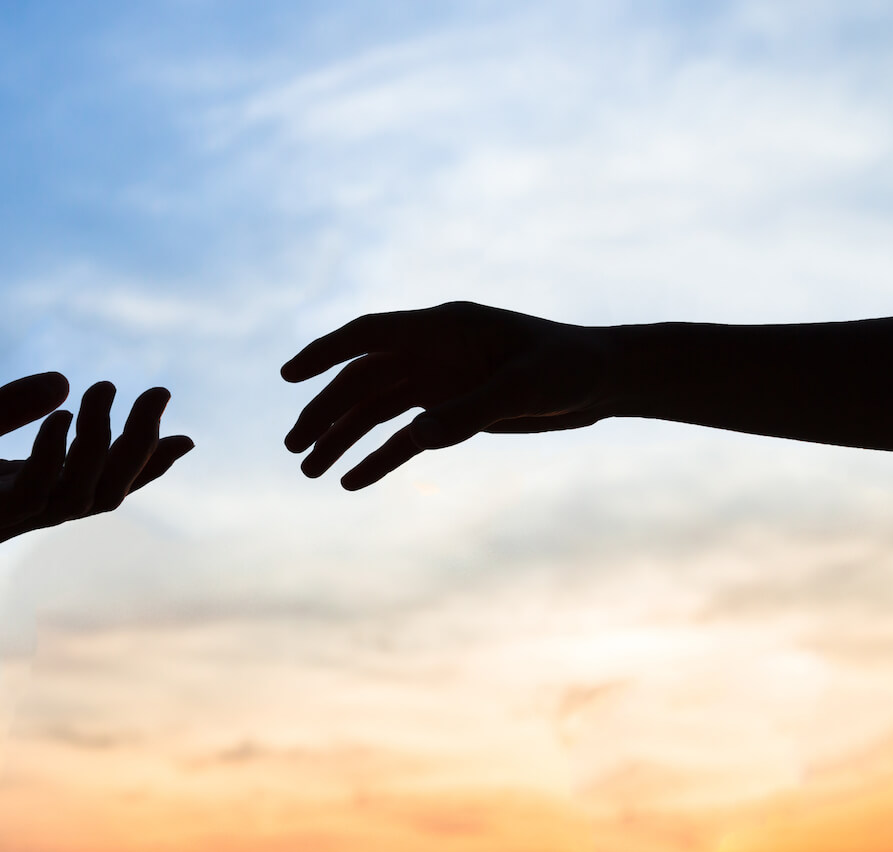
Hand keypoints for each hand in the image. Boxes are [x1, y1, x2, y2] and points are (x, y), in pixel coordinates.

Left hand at [0, 373, 193, 552]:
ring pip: (76, 495)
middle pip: (104, 492)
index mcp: (26, 495)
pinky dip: (52, 454)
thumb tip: (67, 382)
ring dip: (99, 443)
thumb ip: (11, 407)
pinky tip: (63, 416)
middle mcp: (21, 515)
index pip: (100, 484)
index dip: (144, 464)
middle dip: (139, 447)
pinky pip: (26, 492)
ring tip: (105, 390)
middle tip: (157, 393)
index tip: (183, 434)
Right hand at [281, 302, 609, 489]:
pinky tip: (351, 481)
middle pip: (361, 380)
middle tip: (293, 447)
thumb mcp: (526, 387)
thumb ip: (471, 410)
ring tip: (308, 469)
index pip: (369, 335)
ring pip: (374, 411)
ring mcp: (438, 383)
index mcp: (442, 328)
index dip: (325, 352)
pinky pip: (404, 438)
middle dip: (324, 411)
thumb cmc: (571, 367)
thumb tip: (416, 438)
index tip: (289, 375)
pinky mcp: (451, 413)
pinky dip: (377, 458)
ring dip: (340, 437)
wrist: (604, 380)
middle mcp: (431, 352)